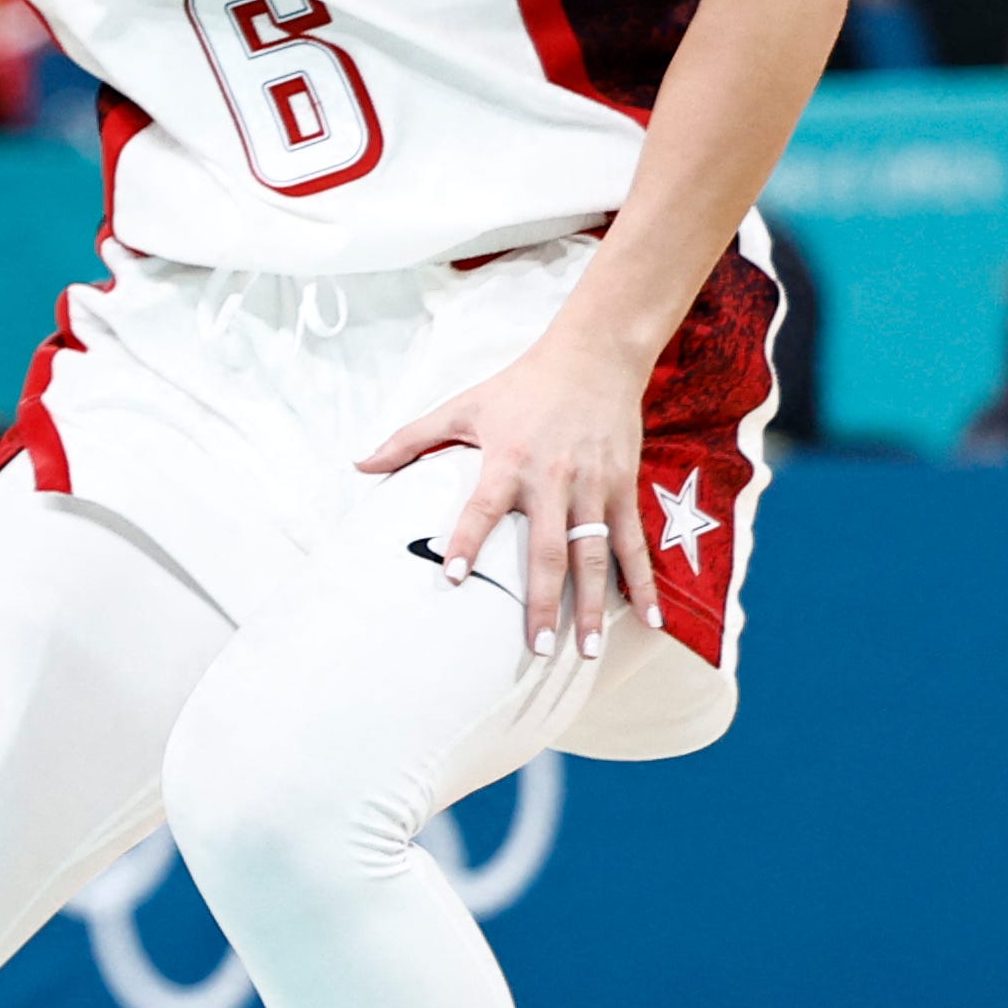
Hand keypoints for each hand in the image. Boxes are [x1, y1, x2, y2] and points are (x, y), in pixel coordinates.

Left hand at [355, 316, 653, 658]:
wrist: (594, 357)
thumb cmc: (520, 386)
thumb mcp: (461, 405)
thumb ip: (409, 438)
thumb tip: (359, 465)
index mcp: (508, 460)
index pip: (482, 506)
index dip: (467, 540)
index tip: (455, 577)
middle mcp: (553, 479)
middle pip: (547, 549)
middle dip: (543, 601)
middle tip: (534, 647)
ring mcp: (593, 487)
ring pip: (595, 555)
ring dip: (592, 605)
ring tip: (587, 650)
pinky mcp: (623, 489)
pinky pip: (634, 543)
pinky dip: (643, 581)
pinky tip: (649, 619)